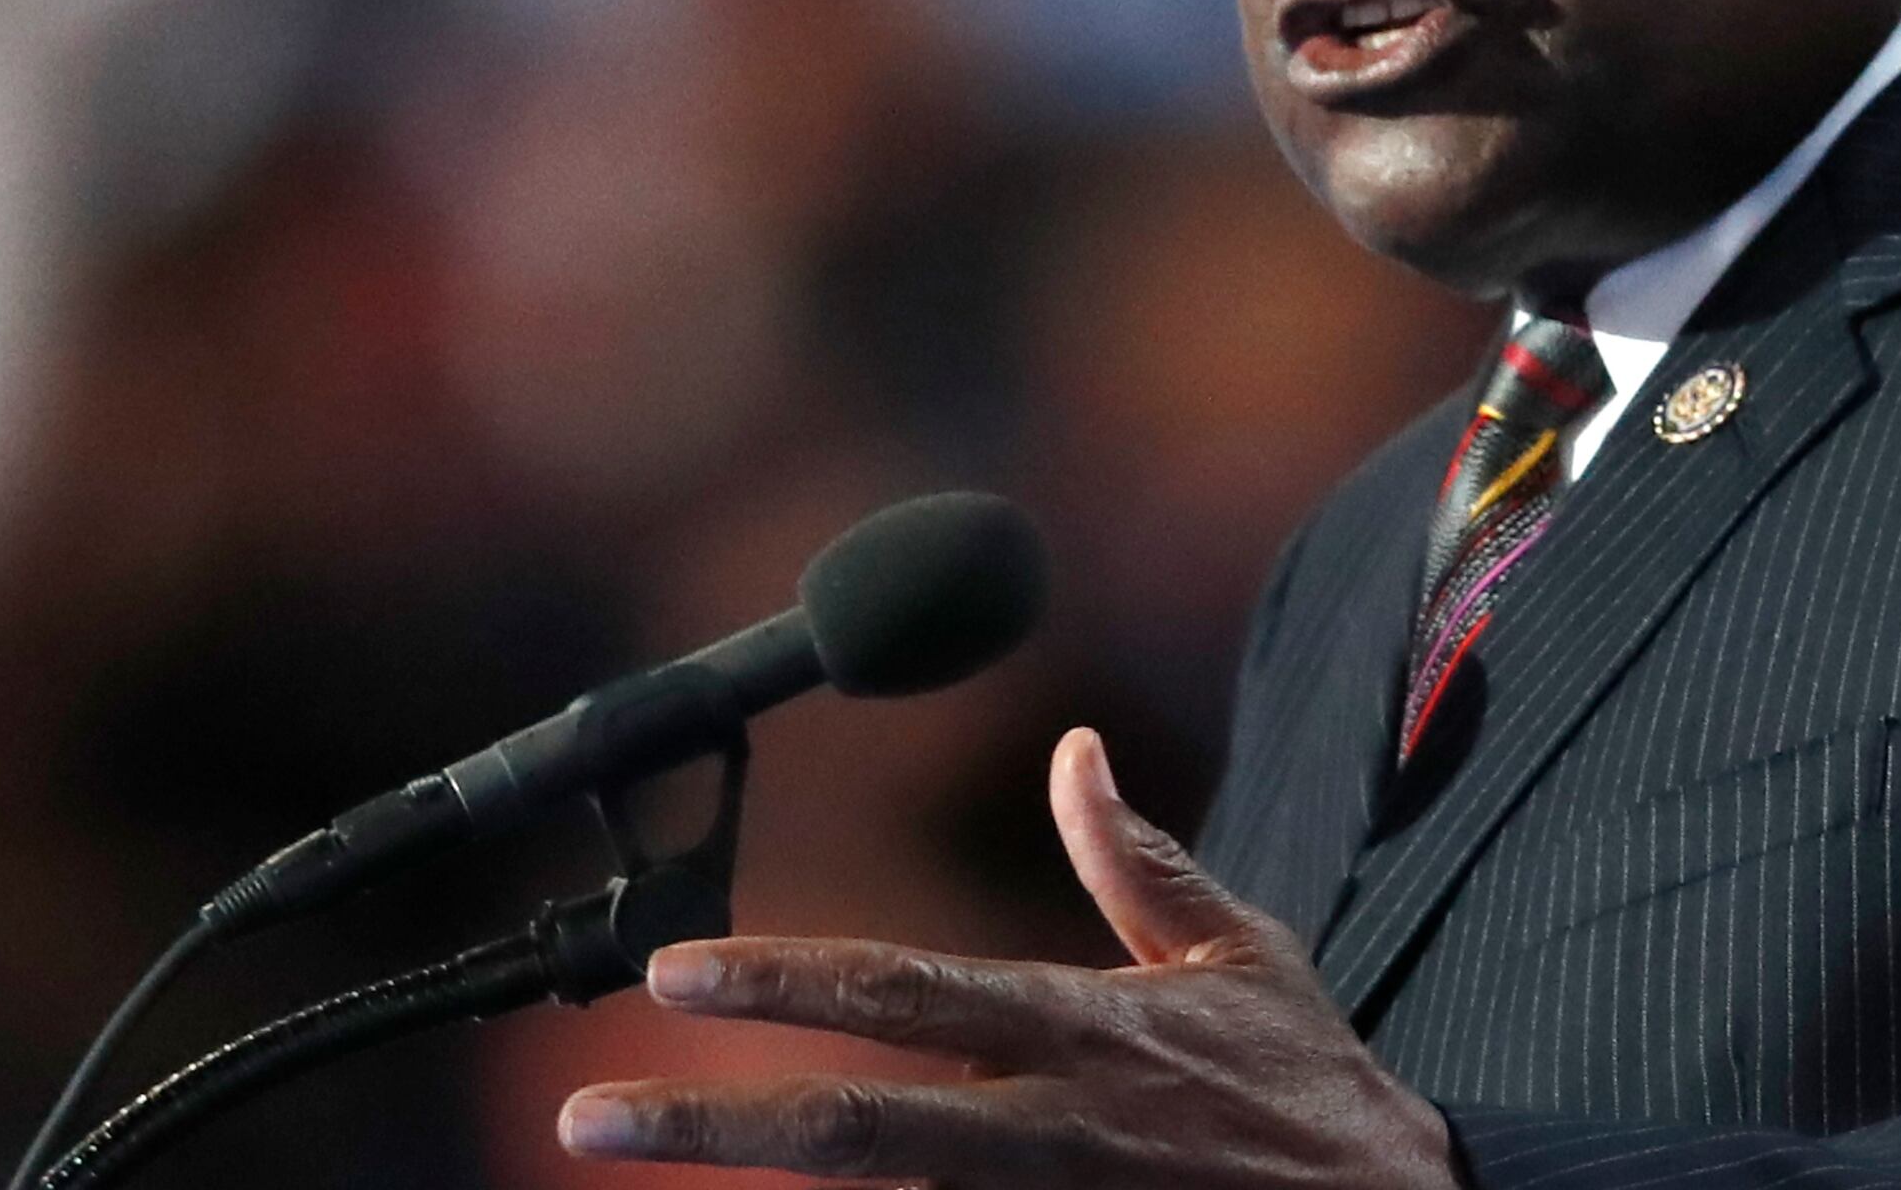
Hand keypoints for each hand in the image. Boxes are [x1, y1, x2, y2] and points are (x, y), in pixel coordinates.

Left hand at [556, 727, 1456, 1188]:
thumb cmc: (1312, 1087)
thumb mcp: (1244, 957)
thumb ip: (1140, 863)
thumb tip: (1072, 753)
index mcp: (1086, 1029)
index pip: (908, 991)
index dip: (785, 979)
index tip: (675, 973)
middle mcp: (1052, 1128)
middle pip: (854, 1129)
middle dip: (713, 1123)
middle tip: (588, 1115)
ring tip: (643, 1175)